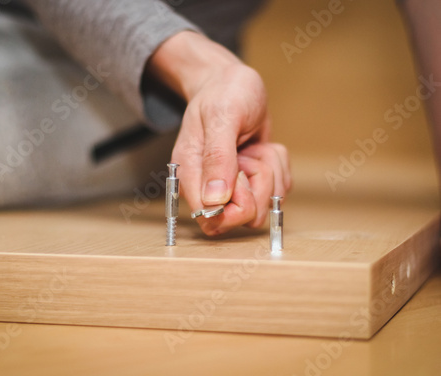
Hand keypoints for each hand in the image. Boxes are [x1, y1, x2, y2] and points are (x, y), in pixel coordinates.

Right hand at [147, 32, 290, 234]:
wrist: (232, 83)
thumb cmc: (223, 93)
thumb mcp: (222, 116)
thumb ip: (217, 157)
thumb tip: (214, 200)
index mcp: (191, 174)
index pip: (211, 219)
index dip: (234, 205)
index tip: (241, 174)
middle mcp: (209, 187)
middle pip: (244, 216)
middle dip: (258, 182)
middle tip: (248, 153)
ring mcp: (234, 187)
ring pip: (266, 204)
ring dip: (270, 170)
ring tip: (253, 146)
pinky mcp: (254, 182)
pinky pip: (280, 189)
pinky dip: (278, 165)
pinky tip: (260, 146)